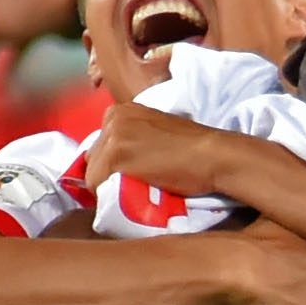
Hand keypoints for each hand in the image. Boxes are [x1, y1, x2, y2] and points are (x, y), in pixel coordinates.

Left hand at [85, 104, 231, 194]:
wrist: (212, 156)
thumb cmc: (195, 149)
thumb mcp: (157, 133)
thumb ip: (135, 139)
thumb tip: (118, 163)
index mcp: (123, 110)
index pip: (101, 145)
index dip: (115, 164)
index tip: (136, 171)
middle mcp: (113, 117)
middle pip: (94, 158)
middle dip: (110, 173)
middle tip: (138, 182)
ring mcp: (112, 135)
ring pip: (94, 173)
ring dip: (111, 185)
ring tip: (138, 188)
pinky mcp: (115, 155)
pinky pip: (97, 184)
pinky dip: (112, 194)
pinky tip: (135, 192)